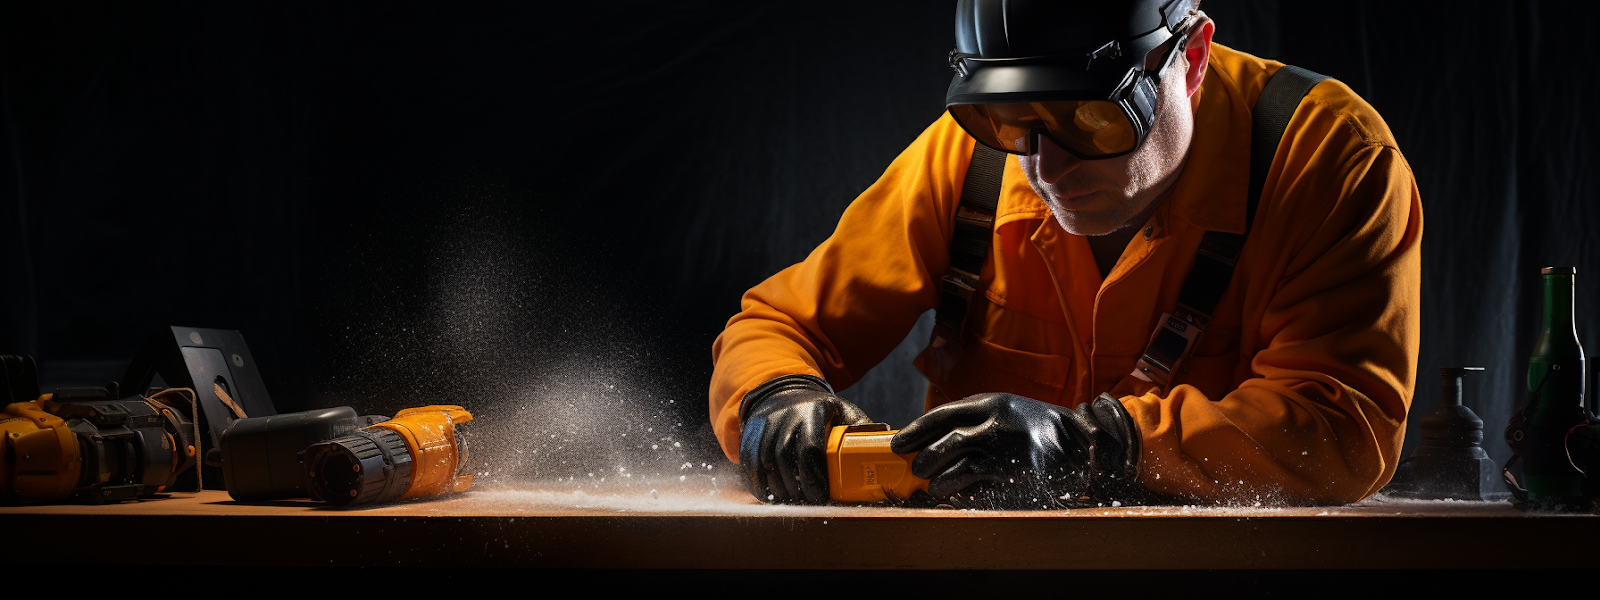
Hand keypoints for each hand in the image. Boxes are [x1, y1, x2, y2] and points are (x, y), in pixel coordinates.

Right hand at [738, 375, 871, 503]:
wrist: (782, 393)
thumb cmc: (820, 409)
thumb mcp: (842, 411)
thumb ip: (862, 428)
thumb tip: (891, 448)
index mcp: (812, 411)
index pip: (810, 448)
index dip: (815, 476)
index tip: (822, 496)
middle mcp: (785, 416)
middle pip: (787, 459)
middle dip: (798, 487)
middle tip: (810, 503)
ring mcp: (765, 425)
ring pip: (767, 463)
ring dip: (780, 488)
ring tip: (795, 501)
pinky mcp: (749, 435)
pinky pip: (750, 464)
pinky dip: (760, 484)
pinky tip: (772, 496)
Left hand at [890, 393, 1139, 507]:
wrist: (1084, 442)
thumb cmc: (1033, 427)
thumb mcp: (1004, 412)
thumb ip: (972, 422)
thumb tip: (926, 440)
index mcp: (993, 403)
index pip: (944, 415)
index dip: (917, 430)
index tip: (898, 444)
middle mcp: (1000, 424)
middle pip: (950, 443)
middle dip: (927, 458)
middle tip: (916, 470)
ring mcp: (1011, 451)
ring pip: (963, 469)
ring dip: (942, 482)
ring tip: (935, 488)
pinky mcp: (1022, 477)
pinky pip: (984, 489)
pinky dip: (967, 496)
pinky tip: (959, 499)